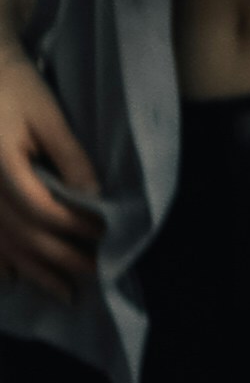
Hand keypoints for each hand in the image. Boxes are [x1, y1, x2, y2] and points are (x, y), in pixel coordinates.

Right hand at [0, 48, 102, 292]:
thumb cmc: (15, 87)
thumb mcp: (48, 115)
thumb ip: (71, 158)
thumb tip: (96, 199)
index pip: (41, 210)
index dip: (75, 227)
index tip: (107, 235)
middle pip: (22, 235)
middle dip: (62, 258)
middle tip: (98, 274)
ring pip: (0, 245)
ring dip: (34, 271)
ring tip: (66, 295)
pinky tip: (12, 282)